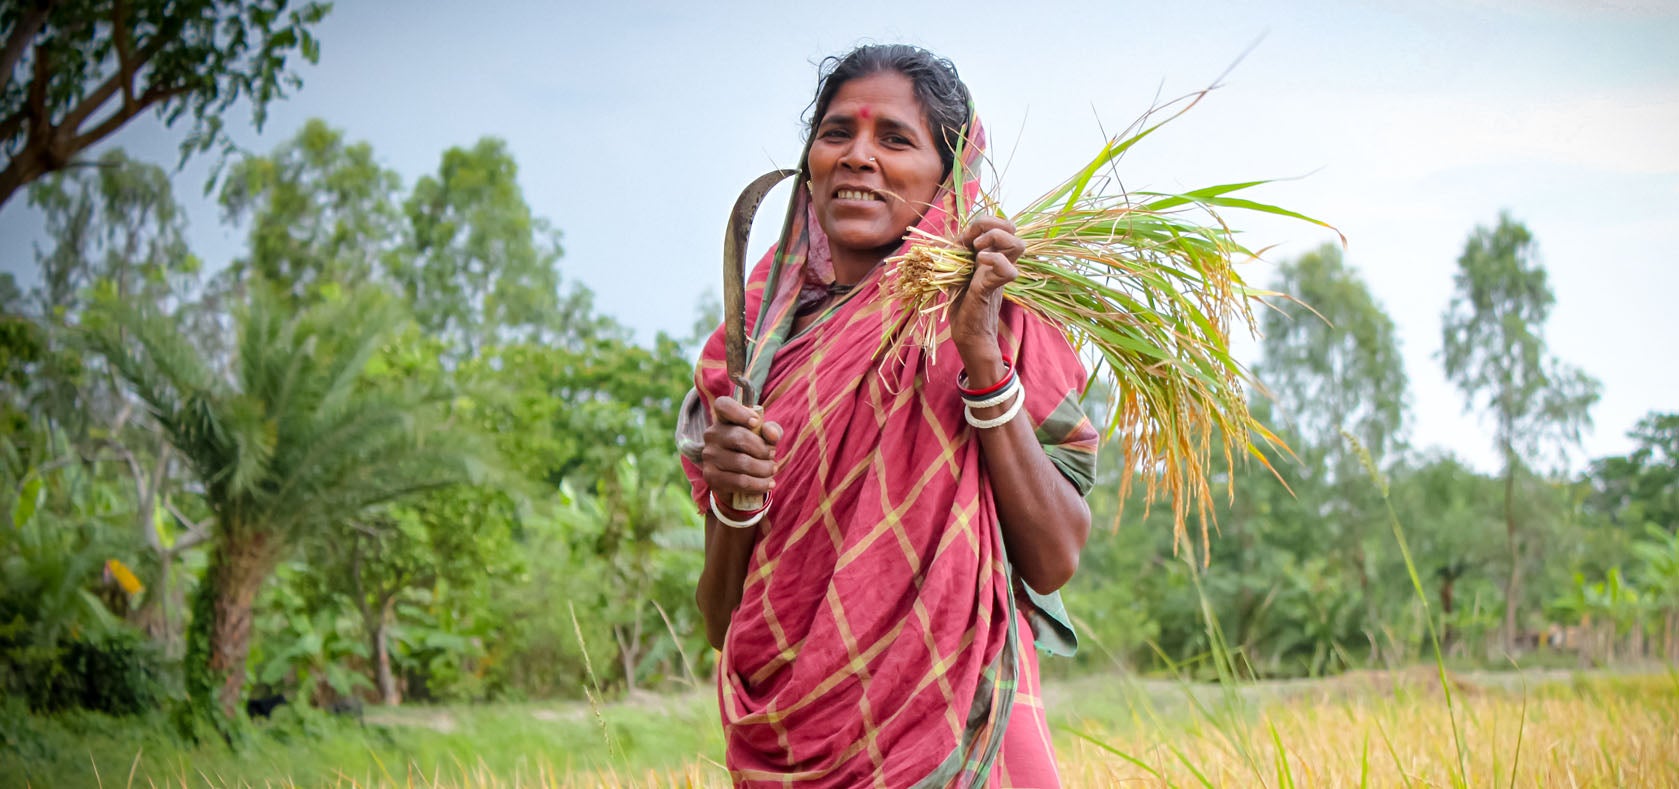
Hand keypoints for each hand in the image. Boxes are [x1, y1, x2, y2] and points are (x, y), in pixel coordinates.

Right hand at [701, 396, 782, 501]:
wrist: (737, 478)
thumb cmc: (753, 450)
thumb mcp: (765, 437)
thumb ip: (772, 431)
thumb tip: (772, 435)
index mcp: (723, 419)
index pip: (723, 405)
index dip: (739, 411)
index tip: (755, 422)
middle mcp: (712, 435)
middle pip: (740, 438)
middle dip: (763, 449)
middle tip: (772, 455)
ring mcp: (709, 456)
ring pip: (742, 463)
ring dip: (764, 469)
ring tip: (771, 470)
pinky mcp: (711, 477)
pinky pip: (740, 481)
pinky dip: (759, 484)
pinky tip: (768, 483)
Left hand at [951, 215, 1022, 374]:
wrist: (967, 333)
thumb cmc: (960, 302)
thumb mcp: (956, 270)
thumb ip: (960, 250)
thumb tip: (960, 234)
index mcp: (991, 254)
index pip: (1001, 224)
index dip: (985, 221)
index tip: (967, 236)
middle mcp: (999, 261)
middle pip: (1013, 229)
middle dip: (993, 225)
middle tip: (975, 242)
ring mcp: (1000, 274)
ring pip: (1018, 244)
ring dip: (997, 239)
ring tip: (979, 252)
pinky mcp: (994, 288)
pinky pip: (1008, 270)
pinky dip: (995, 261)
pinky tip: (980, 264)